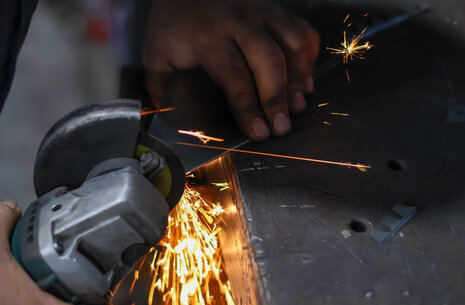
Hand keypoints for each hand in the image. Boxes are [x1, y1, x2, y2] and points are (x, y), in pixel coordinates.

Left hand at [144, 0, 318, 139]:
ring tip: (297, 104)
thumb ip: (160, 84)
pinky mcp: (274, 9)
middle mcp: (240, 23)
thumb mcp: (156, 51)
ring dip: (299, 77)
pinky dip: (308, 55)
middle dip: (278, 98)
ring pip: (292, 43)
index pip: (234, 77)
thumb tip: (164, 114)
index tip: (259, 133)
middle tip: (282, 128)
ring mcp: (261, 13)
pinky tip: (304, 78)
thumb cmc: (172, 22)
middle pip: (269, 61)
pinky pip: (301, 30)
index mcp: (210, 37)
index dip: (249, 108)